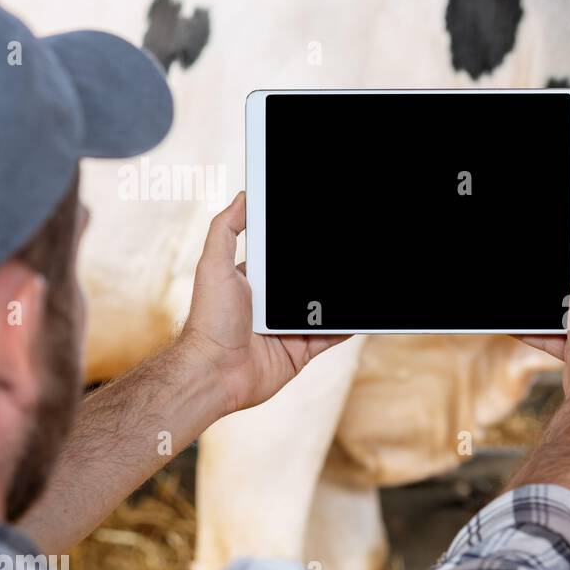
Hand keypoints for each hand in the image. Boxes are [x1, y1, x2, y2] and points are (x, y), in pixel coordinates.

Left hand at [179, 192, 347, 414]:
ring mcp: (287, 329)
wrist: (215, 372)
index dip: (298, 248)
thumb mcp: (213, 266)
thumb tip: (243, 197)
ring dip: (338, 299)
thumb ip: (226, 231)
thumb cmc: (209, 321)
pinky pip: (330, 336)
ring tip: (360, 283)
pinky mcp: (300, 352)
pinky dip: (345, 327)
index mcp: (254, 282)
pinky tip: (360, 314)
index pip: (282, 259)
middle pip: (306, 284)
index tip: (321, 231)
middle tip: (348, 257)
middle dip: (324, 274)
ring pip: (322, 309)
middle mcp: (271, 305)